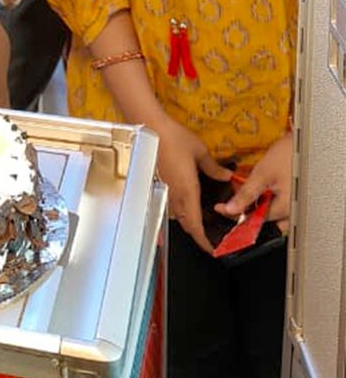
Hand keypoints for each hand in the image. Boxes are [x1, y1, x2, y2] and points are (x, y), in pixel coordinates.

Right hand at [154, 115, 232, 252]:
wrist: (150, 128)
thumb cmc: (174, 138)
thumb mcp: (200, 152)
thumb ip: (214, 168)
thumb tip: (227, 177)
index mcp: (187, 191)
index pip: (195, 225)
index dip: (204, 241)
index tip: (213, 249)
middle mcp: (174, 195)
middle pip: (186, 224)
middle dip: (198, 233)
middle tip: (212, 234)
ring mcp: (165, 190)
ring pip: (178, 215)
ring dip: (189, 221)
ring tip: (202, 219)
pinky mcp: (160, 183)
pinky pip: (172, 204)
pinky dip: (182, 209)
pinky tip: (188, 200)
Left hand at [215, 130, 292, 229]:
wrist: (301, 142)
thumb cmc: (286, 155)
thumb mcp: (262, 174)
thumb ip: (246, 195)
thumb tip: (230, 210)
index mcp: (285, 210)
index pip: (256, 222)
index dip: (236, 215)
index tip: (221, 208)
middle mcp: (292, 212)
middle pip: (266, 223)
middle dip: (249, 216)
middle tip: (235, 203)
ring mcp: (294, 206)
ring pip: (272, 216)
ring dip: (258, 209)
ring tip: (249, 196)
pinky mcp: (293, 199)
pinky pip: (278, 207)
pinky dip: (266, 202)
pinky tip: (261, 192)